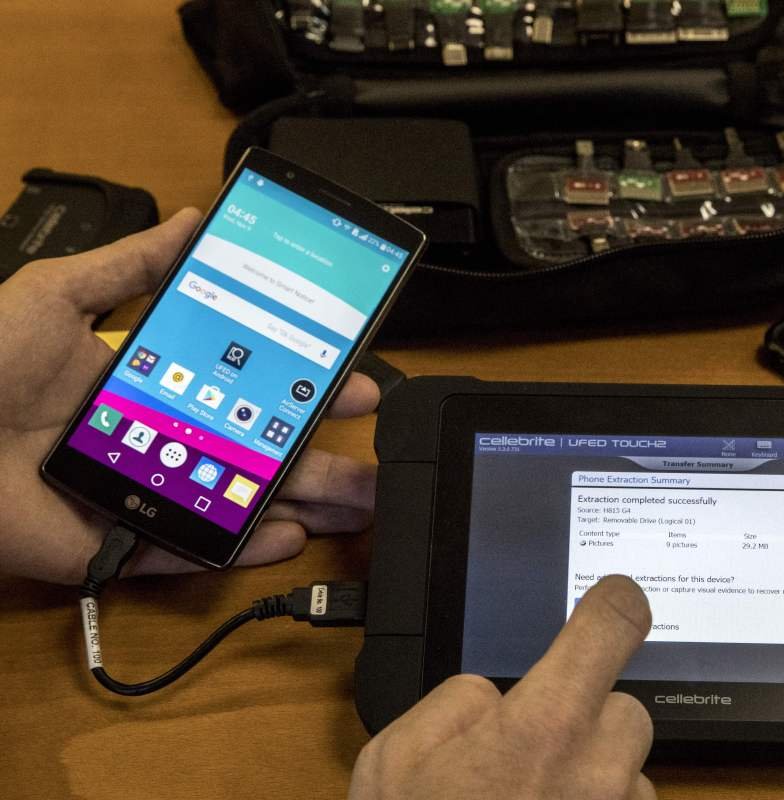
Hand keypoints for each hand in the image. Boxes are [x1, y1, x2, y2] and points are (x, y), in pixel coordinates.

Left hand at [0, 209, 380, 583]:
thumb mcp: (61, 294)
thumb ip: (133, 263)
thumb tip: (197, 219)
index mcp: (153, 381)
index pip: (248, 388)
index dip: (303, 388)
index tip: (352, 384)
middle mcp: (161, 439)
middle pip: (257, 454)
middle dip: (322, 459)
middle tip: (375, 463)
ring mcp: (144, 492)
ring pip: (238, 505)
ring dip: (302, 505)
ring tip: (357, 506)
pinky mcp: (114, 544)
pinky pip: (188, 551)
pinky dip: (240, 549)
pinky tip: (288, 537)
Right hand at [349, 575, 656, 799]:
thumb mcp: (393, 762)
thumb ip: (455, 704)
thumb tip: (495, 698)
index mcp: (543, 729)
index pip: (608, 630)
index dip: (616, 604)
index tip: (620, 597)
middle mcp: (599, 775)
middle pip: (628, 710)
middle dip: (588, 721)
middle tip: (534, 756)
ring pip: (630, 774)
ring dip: (596, 780)